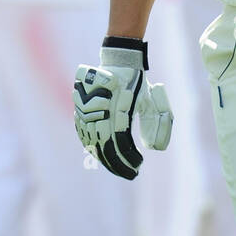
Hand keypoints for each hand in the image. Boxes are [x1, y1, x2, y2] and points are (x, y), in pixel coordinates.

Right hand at [73, 39, 171, 180]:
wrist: (118, 61)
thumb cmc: (137, 82)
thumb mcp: (150, 101)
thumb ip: (155, 123)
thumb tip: (154, 148)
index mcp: (116, 108)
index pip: (119, 142)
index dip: (127, 158)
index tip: (138, 166)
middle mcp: (98, 111)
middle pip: (104, 146)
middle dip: (117, 164)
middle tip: (130, 174)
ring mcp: (86, 110)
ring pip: (92, 143)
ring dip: (105, 158)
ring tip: (118, 168)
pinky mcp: (80, 111)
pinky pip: (84, 135)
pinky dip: (93, 148)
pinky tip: (102, 157)